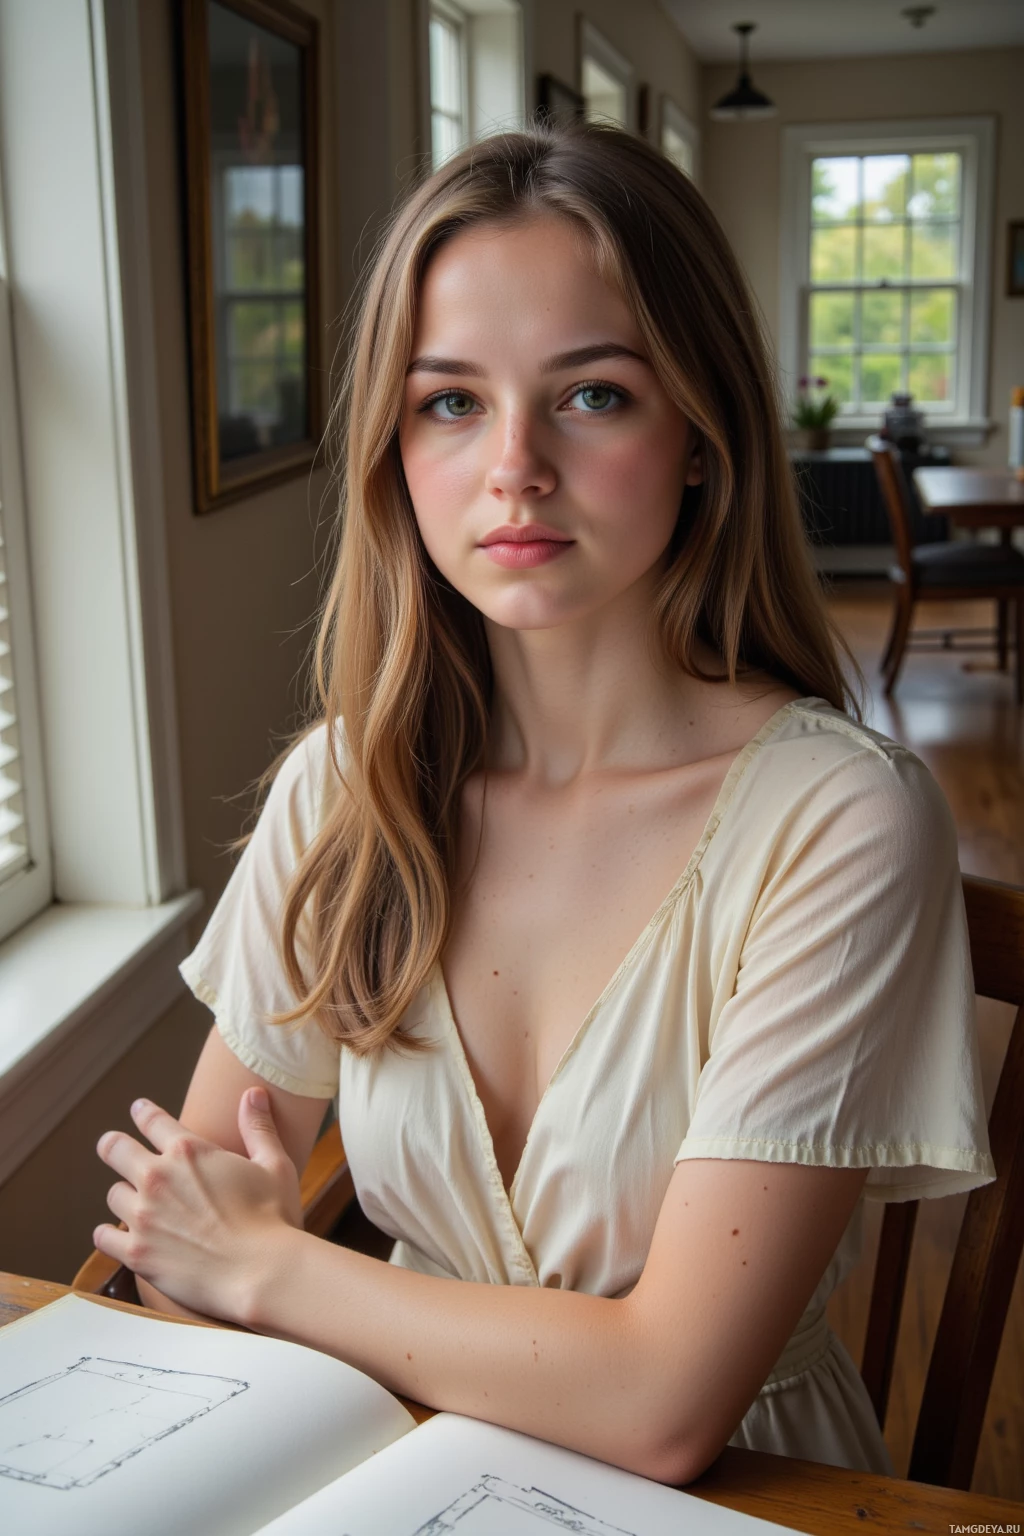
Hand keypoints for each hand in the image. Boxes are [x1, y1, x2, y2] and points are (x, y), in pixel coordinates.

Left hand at [94, 1089, 302, 1322]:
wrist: (262, 1273)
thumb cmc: (273, 1218)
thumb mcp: (274, 1165)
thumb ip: (258, 1128)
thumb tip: (253, 1094)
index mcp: (189, 1151)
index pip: (152, 1120)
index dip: (142, 1112)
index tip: (138, 1110)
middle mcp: (158, 1178)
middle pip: (114, 1149)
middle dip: (114, 1145)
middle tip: (114, 1148)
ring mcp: (144, 1216)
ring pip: (113, 1193)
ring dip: (124, 1195)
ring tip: (133, 1202)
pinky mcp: (137, 1252)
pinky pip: (104, 1237)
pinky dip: (109, 1235)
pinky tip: (118, 1236)